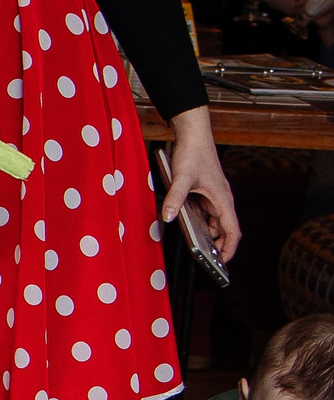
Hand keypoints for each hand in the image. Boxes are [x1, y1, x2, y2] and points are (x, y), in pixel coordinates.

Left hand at [161, 107, 242, 261]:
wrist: (193, 135)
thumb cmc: (193, 154)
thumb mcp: (181, 178)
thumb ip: (174, 198)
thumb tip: (166, 217)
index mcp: (223, 199)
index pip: (233, 230)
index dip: (230, 248)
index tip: (223, 264)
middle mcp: (221, 200)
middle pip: (225, 230)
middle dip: (218, 246)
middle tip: (206, 262)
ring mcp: (213, 197)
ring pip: (215, 223)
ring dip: (209, 236)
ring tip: (199, 251)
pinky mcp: (205, 194)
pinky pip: (206, 214)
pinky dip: (201, 225)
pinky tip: (190, 232)